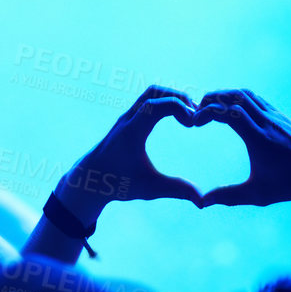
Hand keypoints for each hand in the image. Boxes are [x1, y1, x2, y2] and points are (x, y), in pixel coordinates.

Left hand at [52, 85, 200, 224]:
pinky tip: (177, 117)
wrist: (88, 179)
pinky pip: (148, 100)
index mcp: (132, 132)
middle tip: (196, 116)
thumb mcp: (149, 189)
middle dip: (179, 98)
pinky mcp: (128, 120)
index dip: (180, 107)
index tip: (192, 124)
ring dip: (172, 98)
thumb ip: (176, 190)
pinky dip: (165, 101)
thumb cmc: (117, 183)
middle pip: (155, 91)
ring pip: (151, 93)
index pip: (157, 104)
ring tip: (189, 116)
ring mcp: (127, 117)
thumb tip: (202, 200)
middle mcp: (128, 119)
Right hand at [191, 90, 290, 207]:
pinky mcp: (284, 118)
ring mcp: (277, 117)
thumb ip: (228, 196)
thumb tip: (202, 203)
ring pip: (247, 94)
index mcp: (259, 137)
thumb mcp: (258, 194)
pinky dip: (242, 98)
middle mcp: (267, 121)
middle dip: (212, 98)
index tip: (194, 123)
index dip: (206, 112)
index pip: (228, 112)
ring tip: (212, 106)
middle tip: (197, 110)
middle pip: (235, 96)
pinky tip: (235, 110)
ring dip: (227, 95)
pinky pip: (259, 100)